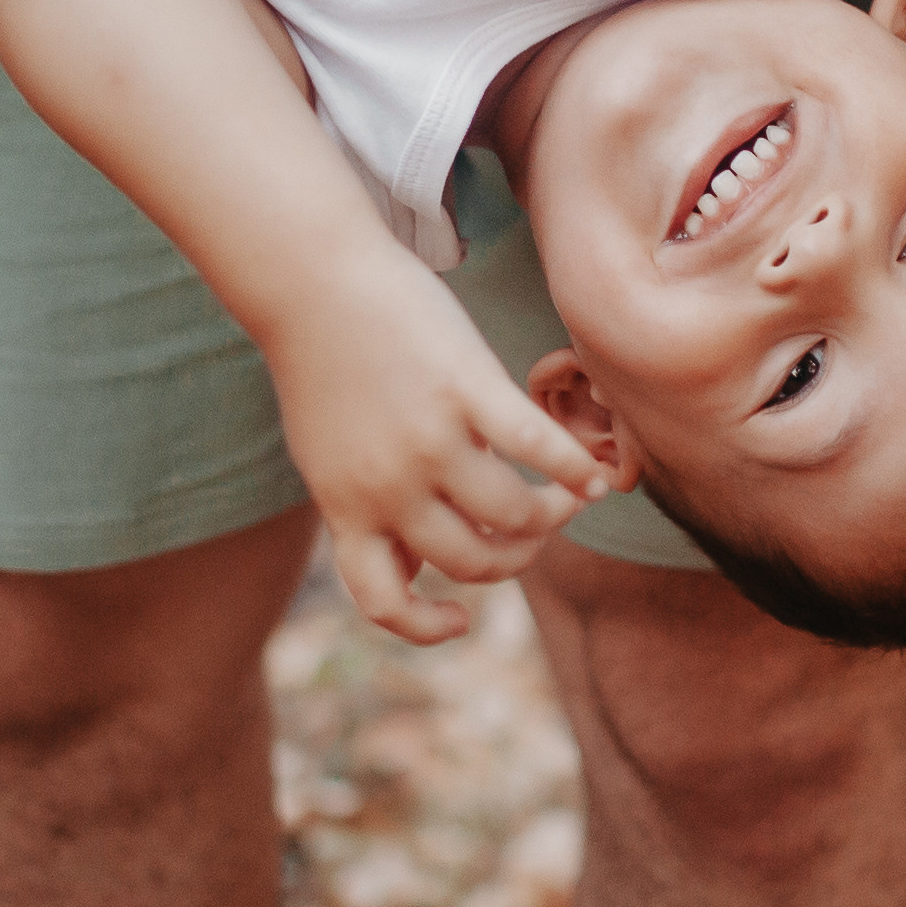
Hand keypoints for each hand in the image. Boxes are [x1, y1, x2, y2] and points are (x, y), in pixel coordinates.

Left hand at [264, 253, 607, 647]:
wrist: (312, 281)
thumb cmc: (325, 366)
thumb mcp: (327, 456)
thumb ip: (368, 511)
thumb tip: (417, 566)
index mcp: (346, 509)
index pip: (385, 601)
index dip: (428, 625)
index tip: (463, 616)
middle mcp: (387, 486)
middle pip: (473, 562)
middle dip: (516, 557)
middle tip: (535, 532)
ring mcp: (429, 440)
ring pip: (513, 516)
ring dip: (554, 516)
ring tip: (569, 500)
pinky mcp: (466, 388)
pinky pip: (539, 448)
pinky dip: (576, 469)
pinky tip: (593, 474)